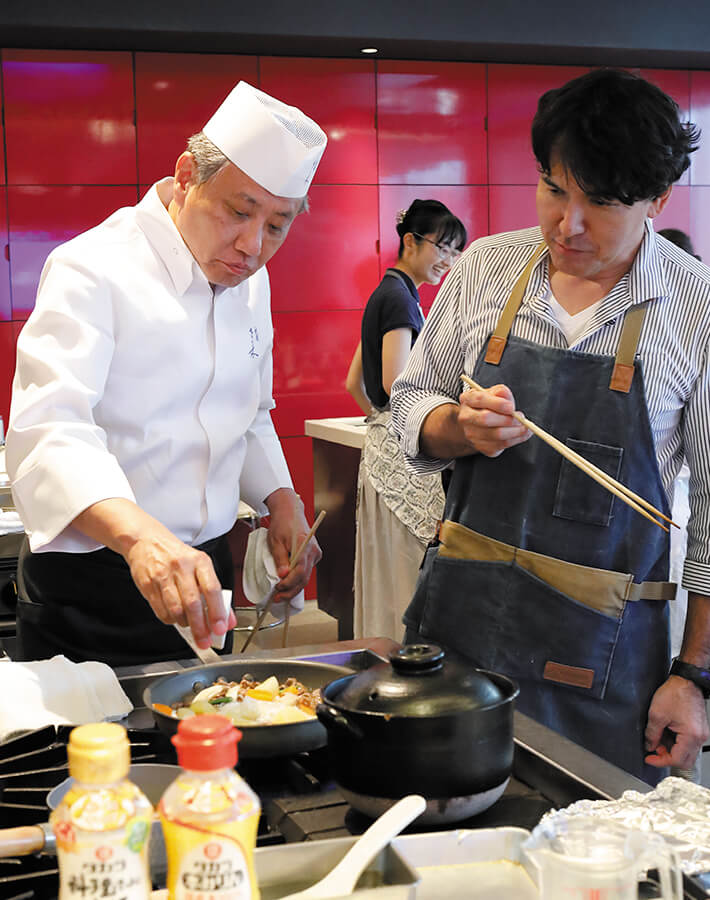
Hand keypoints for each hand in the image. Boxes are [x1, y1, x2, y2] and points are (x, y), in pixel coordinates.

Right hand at [125, 524, 235, 648]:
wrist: (146, 541)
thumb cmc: (177, 556)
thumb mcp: (200, 566)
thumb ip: (216, 593)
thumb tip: (227, 620)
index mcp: (199, 561)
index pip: (212, 589)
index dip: (217, 612)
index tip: (220, 628)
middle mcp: (181, 567)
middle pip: (192, 603)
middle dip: (200, 627)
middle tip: (204, 641)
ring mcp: (163, 576)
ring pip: (175, 609)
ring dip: (184, 624)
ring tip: (189, 625)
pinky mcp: (148, 585)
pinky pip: (161, 611)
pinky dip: (170, 620)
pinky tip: (175, 618)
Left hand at [265, 488, 321, 602]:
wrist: (289, 512)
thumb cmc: (282, 524)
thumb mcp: (275, 541)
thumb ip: (280, 559)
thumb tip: (282, 575)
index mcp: (304, 545)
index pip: (300, 571)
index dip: (289, 583)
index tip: (278, 588)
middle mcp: (313, 551)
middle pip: (304, 577)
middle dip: (291, 590)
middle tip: (277, 597)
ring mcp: (315, 554)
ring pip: (305, 576)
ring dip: (294, 586)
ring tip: (281, 594)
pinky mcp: (313, 556)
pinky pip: (306, 571)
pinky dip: (297, 579)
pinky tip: (288, 585)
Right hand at [457, 383, 530, 456]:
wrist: (479, 423)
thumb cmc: (489, 405)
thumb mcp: (494, 393)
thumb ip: (501, 393)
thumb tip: (507, 400)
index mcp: (467, 399)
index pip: (480, 399)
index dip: (497, 404)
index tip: (511, 407)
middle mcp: (465, 417)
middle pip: (486, 419)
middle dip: (507, 419)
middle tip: (521, 418)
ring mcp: (471, 434)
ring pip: (496, 435)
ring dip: (516, 431)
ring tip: (525, 427)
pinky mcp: (481, 446)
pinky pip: (501, 445)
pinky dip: (516, 440)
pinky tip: (521, 434)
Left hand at [644, 675, 708, 768]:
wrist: (686, 681)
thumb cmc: (675, 693)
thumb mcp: (656, 714)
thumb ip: (652, 734)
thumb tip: (649, 746)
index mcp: (691, 736)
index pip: (677, 760)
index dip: (660, 761)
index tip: (650, 758)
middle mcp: (699, 737)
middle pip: (684, 760)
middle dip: (667, 758)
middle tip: (654, 749)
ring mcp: (701, 734)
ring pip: (686, 753)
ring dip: (672, 750)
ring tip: (659, 739)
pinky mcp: (699, 729)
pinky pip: (689, 744)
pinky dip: (677, 743)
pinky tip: (667, 734)